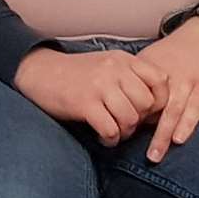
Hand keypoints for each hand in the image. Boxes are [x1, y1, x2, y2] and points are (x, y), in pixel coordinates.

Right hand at [14, 46, 166, 146]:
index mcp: (122, 59)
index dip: (160, 101)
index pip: (160, 80)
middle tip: (125, 122)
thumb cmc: (76, 74)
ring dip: (124, 131)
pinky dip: (109, 139)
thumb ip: (131, 78)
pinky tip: (102, 135)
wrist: (38, 72)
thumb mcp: (107, 66)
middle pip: (146, 103)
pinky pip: (110, 129)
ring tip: (113, 130)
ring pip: (130, 118)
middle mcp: (112, 69)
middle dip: (140, 119)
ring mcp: (98, 85)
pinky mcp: (84, 103)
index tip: (146, 110)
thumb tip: (158, 108)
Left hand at [136, 17, 198, 163]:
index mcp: (147, 67)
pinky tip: (179, 139)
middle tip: (126, 145)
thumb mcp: (154, 57)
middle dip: (138, 126)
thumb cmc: (180, 49)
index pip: (130, 93)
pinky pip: (195, 109)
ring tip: (153, 155)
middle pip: (148, 104)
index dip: (123, 111)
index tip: (114, 127)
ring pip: (170, 111)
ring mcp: (186, 81)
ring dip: (161, 135)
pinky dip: (187, 124)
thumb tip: (128, 105)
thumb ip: (140, 79)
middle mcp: (164, 75)